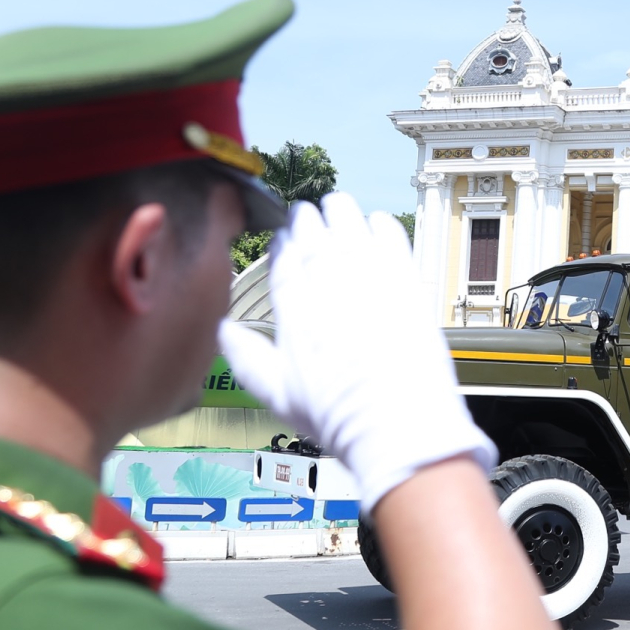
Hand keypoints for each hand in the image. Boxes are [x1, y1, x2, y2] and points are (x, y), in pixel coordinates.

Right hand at [219, 192, 494, 510]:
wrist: (397, 423)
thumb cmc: (340, 416)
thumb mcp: (277, 394)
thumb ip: (246, 358)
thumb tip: (223, 332)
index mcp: (294, 309)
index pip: (283, 258)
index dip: (283, 242)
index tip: (284, 237)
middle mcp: (329, 284)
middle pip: (313, 233)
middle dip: (307, 219)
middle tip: (308, 213)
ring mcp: (370, 277)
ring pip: (349, 224)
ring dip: (341, 212)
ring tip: (337, 206)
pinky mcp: (406, 280)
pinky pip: (391, 236)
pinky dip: (381, 224)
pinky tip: (377, 223)